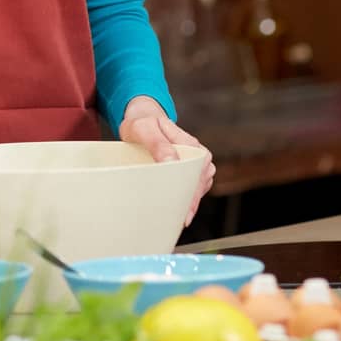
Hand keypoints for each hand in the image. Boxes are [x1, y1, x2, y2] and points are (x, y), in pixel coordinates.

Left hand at [118, 97, 214, 224]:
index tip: (185, 212)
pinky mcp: (188, 171)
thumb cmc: (142, 123)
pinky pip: (190, 188)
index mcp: (190, 144)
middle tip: (177, 221)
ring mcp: (194, 164)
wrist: (141, 120)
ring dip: (187, 203)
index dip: (192, 194)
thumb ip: (158, 144)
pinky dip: (183, 199)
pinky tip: (173, 210)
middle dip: (190, 203)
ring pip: (197, 189)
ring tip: (174, 219)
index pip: (197, 173)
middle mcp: (197, 155)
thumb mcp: (143, 129)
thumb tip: (172, 162)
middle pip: (199, 185)